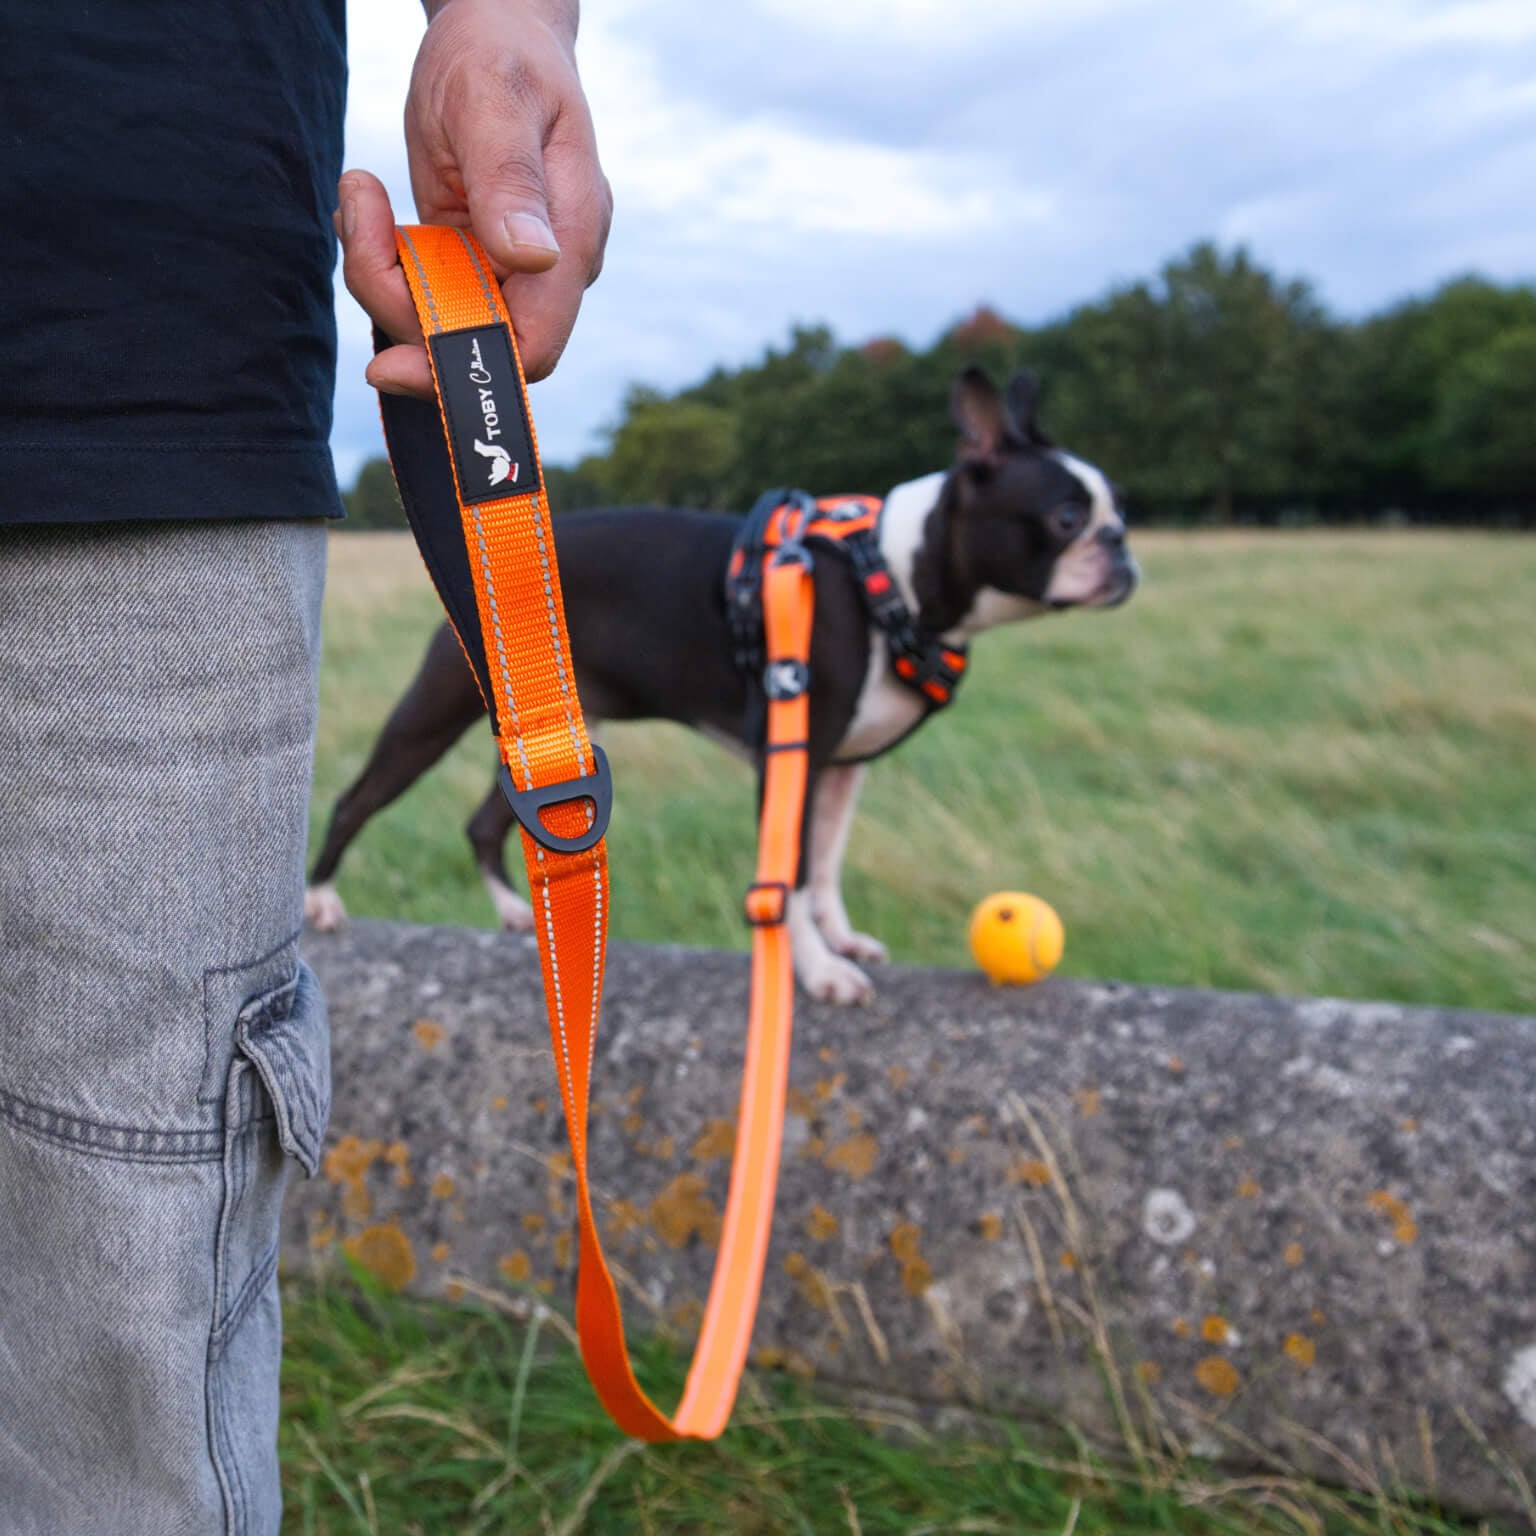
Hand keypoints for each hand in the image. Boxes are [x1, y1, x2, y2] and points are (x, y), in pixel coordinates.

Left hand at [337, 0, 611, 398]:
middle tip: (358, 216)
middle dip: (402, 305)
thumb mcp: (494, 101)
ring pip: (439, 324)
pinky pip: (423, 294)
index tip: (390, 364)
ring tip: (361, 194)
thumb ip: (511, 180)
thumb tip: (533, 257)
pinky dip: (380, 261)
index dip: (468, 366)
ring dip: (380, 275)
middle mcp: (549, 269)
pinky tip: (369, 206)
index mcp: (572, 237)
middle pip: (476, 343)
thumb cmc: (499, 55)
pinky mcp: (475, 263)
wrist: (496, 32)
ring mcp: (513, 271)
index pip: (533, 345)